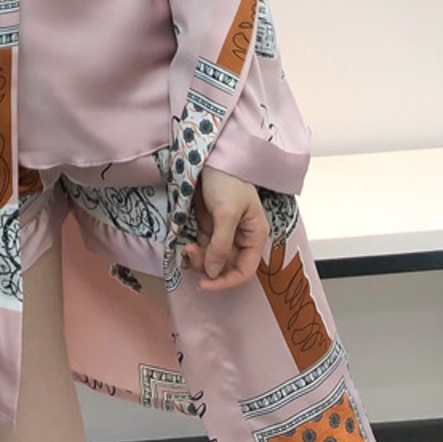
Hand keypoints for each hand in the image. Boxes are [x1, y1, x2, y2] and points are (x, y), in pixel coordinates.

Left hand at [182, 164, 269, 291]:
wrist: (211, 157)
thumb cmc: (227, 181)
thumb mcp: (226, 213)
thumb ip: (220, 245)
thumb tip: (213, 273)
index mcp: (255, 235)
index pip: (245, 269)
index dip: (227, 281)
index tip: (206, 284)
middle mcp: (242, 237)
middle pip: (227, 266)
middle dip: (209, 267)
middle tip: (191, 255)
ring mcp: (225, 233)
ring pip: (213, 259)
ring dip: (199, 259)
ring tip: (187, 248)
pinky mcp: (210, 226)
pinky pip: (204, 248)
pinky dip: (195, 250)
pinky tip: (186, 245)